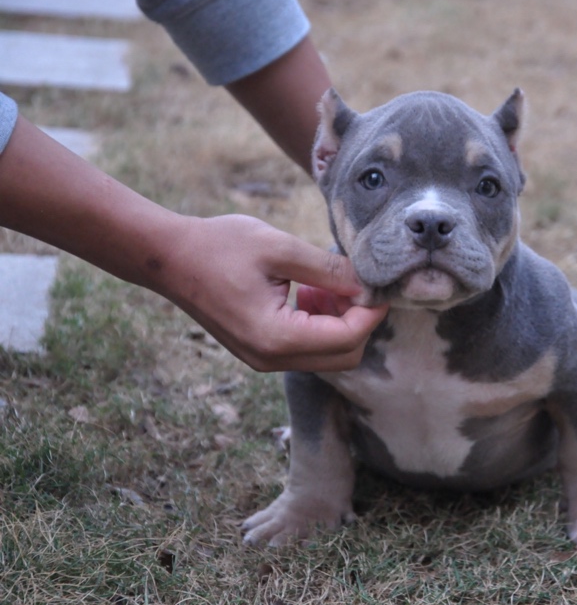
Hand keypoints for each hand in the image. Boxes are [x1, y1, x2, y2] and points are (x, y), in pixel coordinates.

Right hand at [166, 214, 387, 371]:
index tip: (380, 284)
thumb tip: (369, 284)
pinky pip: (307, 348)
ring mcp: (265, 359)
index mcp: (276, 337)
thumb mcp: (280, 248)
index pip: (347, 338)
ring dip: (339, 321)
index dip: (371, 312)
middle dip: (358, 320)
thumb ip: (329, 269)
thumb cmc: (219, 246)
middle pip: (344, 355)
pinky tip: (308, 290)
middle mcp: (271, 358)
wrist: (168, 257)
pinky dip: (319, 323)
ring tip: (324, 282)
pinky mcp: (261, 351)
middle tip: (351, 281)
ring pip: (328, 354)